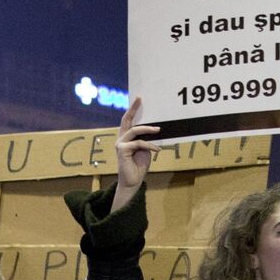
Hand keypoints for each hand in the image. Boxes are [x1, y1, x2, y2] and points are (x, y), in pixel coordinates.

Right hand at [110, 99, 160, 214]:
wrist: (133, 181)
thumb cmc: (139, 165)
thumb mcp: (145, 149)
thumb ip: (146, 139)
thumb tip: (155, 129)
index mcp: (126, 137)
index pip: (128, 120)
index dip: (133, 109)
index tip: (139, 98)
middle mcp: (121, 138)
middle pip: (126, 119)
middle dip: (133, 108)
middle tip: (140, 99)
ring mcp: (120, 144)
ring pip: (135, 130)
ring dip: (148, 130)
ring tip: (158, 130)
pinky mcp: (122, 150)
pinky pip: (138, 143)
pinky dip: (149, 145)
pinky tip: (157, 150)